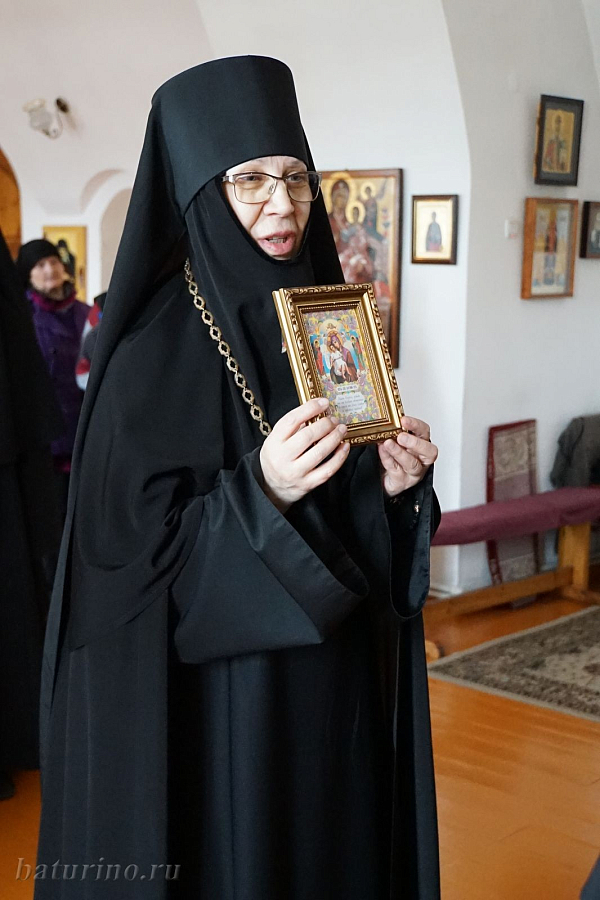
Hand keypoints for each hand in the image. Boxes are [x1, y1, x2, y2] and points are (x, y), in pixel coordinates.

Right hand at [260, 398, 349, 512]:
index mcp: (273, 442)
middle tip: (333, 419)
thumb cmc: (277, 458)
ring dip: (334, 438)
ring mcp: (295, 473)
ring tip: (341, 429)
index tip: (323, 402)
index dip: (309, 409)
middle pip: (307, 436)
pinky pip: (327, 470)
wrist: (270, 487)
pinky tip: (344, 447)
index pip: (292, 421)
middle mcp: (282, 458)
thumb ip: (293, 427)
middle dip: (325, 424)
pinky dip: (339, 457)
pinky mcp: (307, 484)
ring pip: (319, 453)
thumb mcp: (276, 440)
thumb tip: (318, 412)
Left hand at [378, 416, 437, 497]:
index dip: (416, 426)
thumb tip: (385, 421)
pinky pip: (396, 470)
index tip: (404, 420)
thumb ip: (394, 433)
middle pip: (429, 452)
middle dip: (415, 443)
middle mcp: (421, 459)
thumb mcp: (395, 442)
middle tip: (401, 436)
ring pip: (412, 464)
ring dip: (399, 452)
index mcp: (421, 445)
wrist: (382, 479)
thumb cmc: (393, 458)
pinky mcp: (401, 482)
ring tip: (388, 443)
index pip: (424, 432)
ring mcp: (413, 473)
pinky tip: (381, 451)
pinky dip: (387, 459)